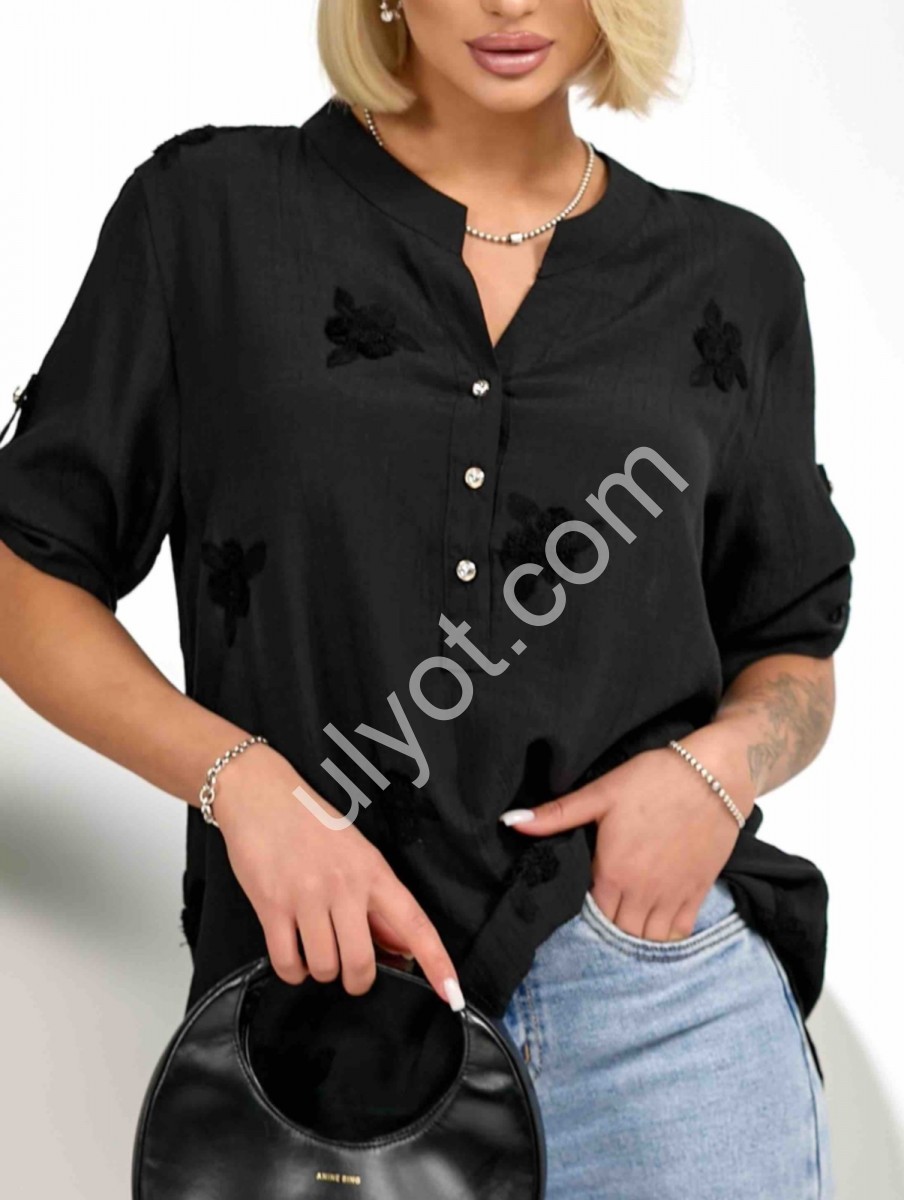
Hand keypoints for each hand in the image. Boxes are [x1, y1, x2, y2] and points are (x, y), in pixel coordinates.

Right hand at [210, 744, 463, 1009]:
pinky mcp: (272, 906)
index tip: (453, 995)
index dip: (436, 963)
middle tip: (349, 969)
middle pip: (361, 964)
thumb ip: (377, 902)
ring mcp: (307, 897)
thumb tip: (400, 950)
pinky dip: (292, 971)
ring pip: (324, 968)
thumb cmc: (313, 824)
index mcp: (374, 872)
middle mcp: (345, 886)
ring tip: (314, 948)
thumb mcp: (358, 854)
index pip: (415, 924)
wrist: (262, 795)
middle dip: (356, 979)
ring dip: (320, 971)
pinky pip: (287, 964)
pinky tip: (293, 953)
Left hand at [500, 726, 754, 941]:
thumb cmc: (654, 779)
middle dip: (608, 924)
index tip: (583, 894)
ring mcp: (672, 896)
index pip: (590, 915)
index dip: (584, 908)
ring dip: (635, 932)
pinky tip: (655, 918)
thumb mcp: (600, 792)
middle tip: (604, 904)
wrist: (714, 774)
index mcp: (613, 873)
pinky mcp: (698, 892)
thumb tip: (510, 821)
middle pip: (618, 931)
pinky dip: (665, 934)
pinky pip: (678, 932)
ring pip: (647, 938)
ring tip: (626, 913)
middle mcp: (642, 892)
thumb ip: (556, 814)